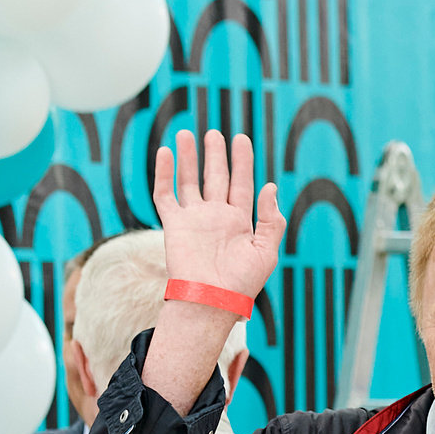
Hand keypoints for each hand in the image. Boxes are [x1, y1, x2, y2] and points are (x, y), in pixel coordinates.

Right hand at [155, 129, 285, 303]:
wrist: (212, 300)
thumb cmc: (242, 283)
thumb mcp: (266, 252)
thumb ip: (270, 220)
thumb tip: (270, 187)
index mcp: (240, 221)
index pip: (242, 183)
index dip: (242, 162)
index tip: (241, 139)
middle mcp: (216, 216)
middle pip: (216, 177)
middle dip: (215, 155)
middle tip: (214, 133)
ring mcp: (194, 219)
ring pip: (189, 180)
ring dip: (188, 158)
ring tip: (186, 134)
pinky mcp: (174, 224)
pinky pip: (165, 194)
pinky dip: (163, 173)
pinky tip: (164, 153)